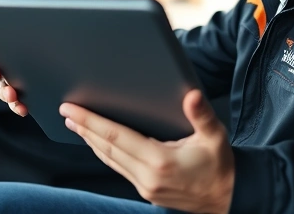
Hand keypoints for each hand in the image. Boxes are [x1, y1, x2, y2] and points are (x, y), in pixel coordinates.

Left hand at [60, 90, 233, 213]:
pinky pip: (118, 169)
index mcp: (160, 161)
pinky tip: (97, 144)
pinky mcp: (146, 191)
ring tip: (76, 125)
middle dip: (84, 128)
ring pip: (109, 160)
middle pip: (106, 148)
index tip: (72, 109)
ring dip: (91, 141)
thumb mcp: (215, 136)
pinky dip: (104, 154)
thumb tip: (191, 95)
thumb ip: (201, 114)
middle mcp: (147, 176)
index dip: (91, 121)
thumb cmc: (221, 165)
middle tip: (66, 112)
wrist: (227, 198)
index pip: (116, 137)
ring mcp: (145, 187)